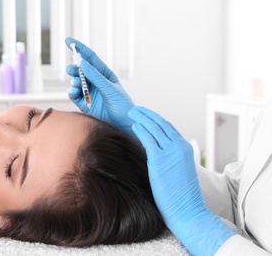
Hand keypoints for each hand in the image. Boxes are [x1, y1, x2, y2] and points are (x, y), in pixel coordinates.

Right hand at [65, 37, 134, 135]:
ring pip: (76, 82)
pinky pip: (75, 95)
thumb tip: (83, 63)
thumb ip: (96, 77)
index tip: (67, 41)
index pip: (90, 58)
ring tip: (76, 84)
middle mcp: (96, 82)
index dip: (79, 48)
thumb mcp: (110, 89)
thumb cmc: (122, 105)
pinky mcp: (85, 104)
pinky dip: (72, 92)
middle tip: (71, 69)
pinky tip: (74, 91)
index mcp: (104, 74)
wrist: (124, 124)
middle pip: (81, 70)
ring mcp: (90, 93)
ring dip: (74, 81)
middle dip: (74, 68)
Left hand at [129, 106, 234, 255]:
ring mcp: (170, 152)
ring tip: (132, 113)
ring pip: (154, 129)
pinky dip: (141, 130)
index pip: (169, 129)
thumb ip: (170, 159)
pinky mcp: (160, 160)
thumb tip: (156, 154)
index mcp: (186, 149)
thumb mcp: (179, 171)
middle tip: (136, 109)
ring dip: (142, 118)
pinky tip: (135, 125)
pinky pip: (148, 140)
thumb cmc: (182, 195)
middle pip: (161, 124)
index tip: (147, 116)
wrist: (188, 210)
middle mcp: (179, 147)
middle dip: (148, 115)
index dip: (157, 120)